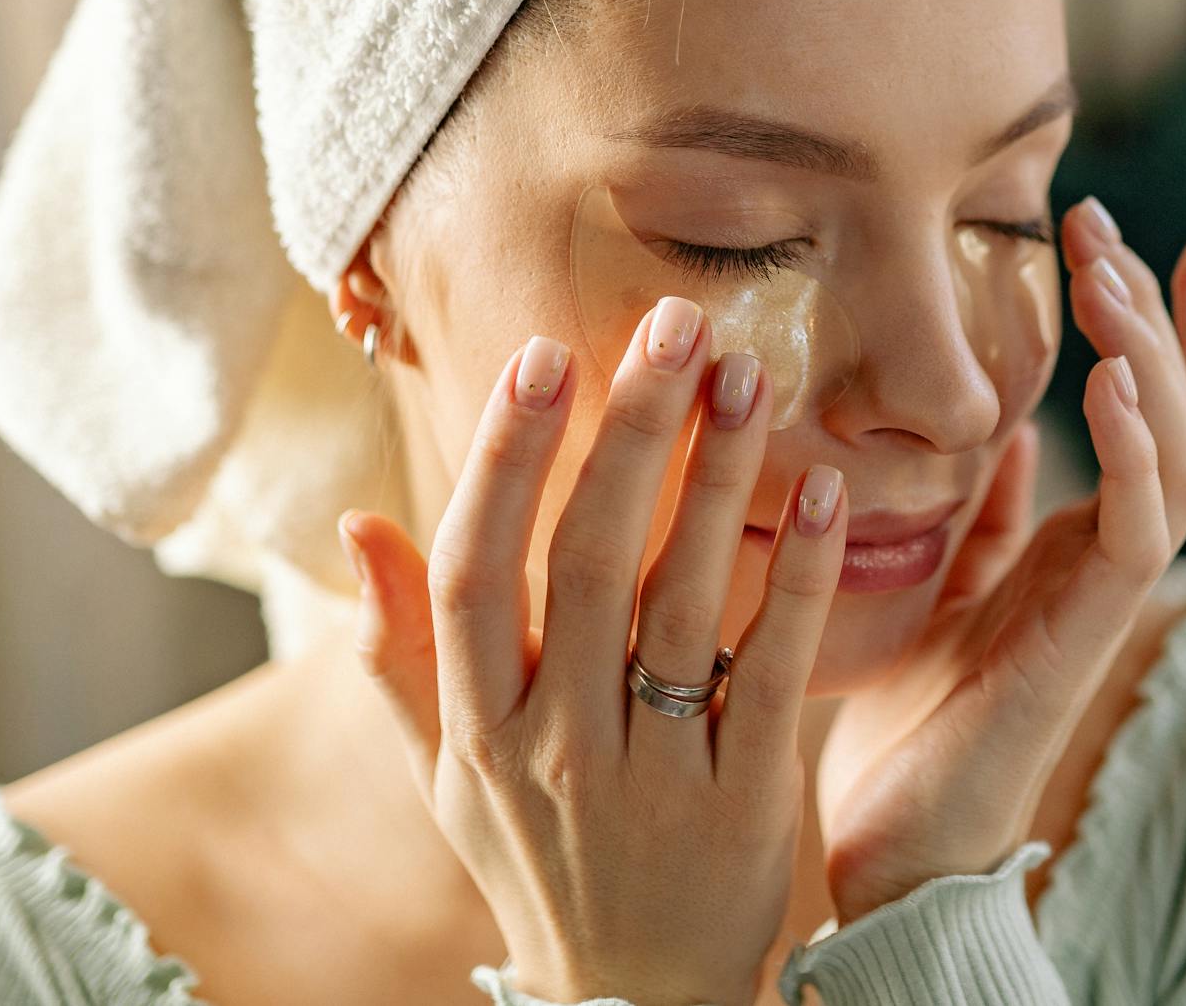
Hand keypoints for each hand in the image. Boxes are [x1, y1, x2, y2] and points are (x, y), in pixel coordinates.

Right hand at [341, 302, 850, 1005]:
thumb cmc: (539, 866)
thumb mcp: (448, 778)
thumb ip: (399, 654)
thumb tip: (357, 525)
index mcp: (477, 728)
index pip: (477, 569)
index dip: (503, 457)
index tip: (541, 353)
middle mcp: (555, 746)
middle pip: (587, 562)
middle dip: (630, 431)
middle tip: (678, 320)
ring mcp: (652, 775)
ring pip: (683, 601)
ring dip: (717, 477)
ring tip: (748, 372)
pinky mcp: (746, 802)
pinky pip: (776, 667)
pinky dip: (802, 575)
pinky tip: (828, 490)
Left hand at [812, 201, 1185, 923]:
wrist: (893, 830)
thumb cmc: (912, 711)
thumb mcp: (944, 577)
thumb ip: (987, 507)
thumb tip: (1005, 421)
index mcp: (1088, 536)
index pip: (1167, 410)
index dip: (1177, 327)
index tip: (1155, 231)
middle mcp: (1118, 554)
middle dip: (1170, 313)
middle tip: (1114, 224)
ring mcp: (1113, 592)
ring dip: (1157, 356)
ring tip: (1114, 273)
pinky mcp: (1088, 632)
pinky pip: (1141, 529)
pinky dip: (1139, 451)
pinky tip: (1113, 384)